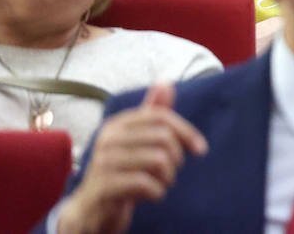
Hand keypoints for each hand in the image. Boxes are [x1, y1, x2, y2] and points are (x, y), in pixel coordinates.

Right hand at [55, 85, 207, 233]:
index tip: (201, 150)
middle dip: (176, 159)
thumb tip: (166, 83)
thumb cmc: (122, 172)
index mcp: (117, 124)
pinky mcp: (102, 187)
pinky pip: (144, 183)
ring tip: (161, 183)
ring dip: (168, 177)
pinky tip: (152, 194)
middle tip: (170, 172)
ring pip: (157, 160)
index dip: (187, 132)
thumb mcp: (138, 142)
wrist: (92, 210)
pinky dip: (157, 191)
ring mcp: (102, 163)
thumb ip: (153, 115)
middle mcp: (107, 139)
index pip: (162, 117)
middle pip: (163, 138)